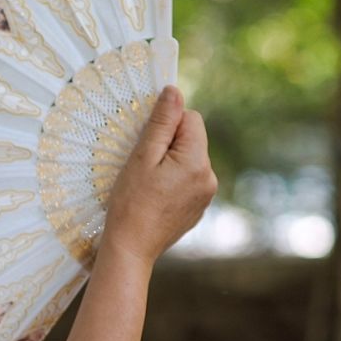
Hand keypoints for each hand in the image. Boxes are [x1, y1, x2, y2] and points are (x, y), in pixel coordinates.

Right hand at [101, 86, 216, 267]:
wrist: (131, 248)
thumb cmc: (130, 203)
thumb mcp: (142, 157)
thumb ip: (161, 123)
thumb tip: (174, 92)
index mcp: (197, 162)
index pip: (191, 119)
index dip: (167, 125)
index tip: (147, 144)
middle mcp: (209, 177)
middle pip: (192, 139)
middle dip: (169, 144)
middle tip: (144, 165)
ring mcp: (206, 195)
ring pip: (190, 160)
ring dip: (170, 162)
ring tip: (148, 183)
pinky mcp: (199, 207)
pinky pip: (189, 180)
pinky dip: (173, 181)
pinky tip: (155, 196)